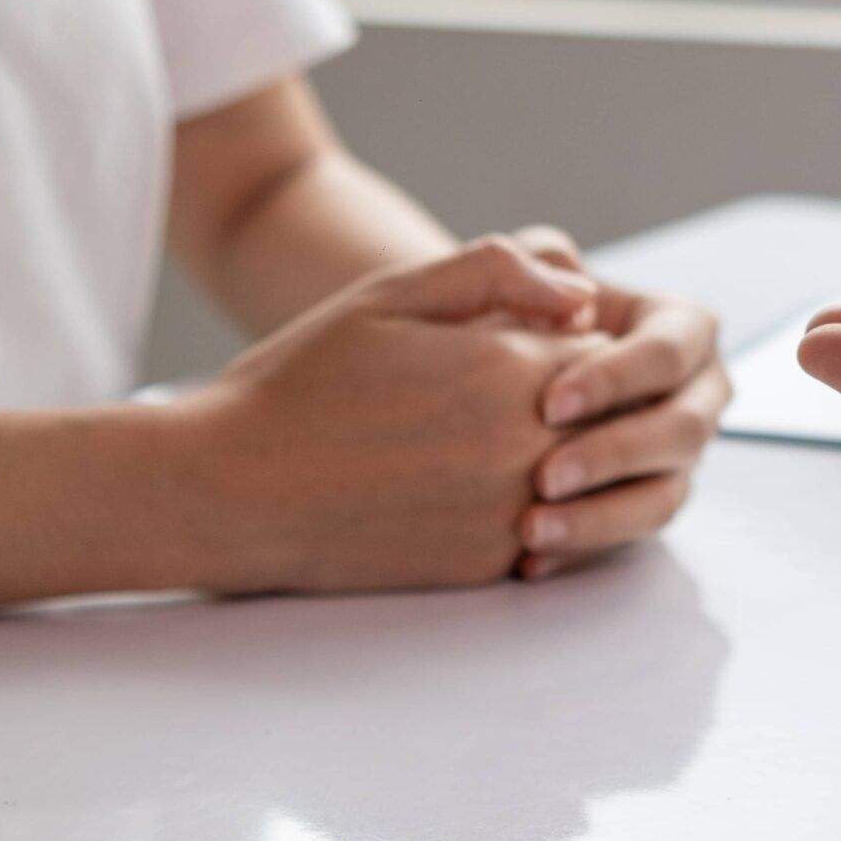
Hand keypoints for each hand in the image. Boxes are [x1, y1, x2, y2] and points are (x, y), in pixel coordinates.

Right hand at [173, 237, 611, 591]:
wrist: (232, 492)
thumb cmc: (303, 382)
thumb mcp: (391, 295)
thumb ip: (497, 273)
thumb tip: (584, 294)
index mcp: (507, 371)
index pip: (606, 352)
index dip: (570, 342)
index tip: (531, 340)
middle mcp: (523, 449)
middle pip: (607, 419)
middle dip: (574, 400)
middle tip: (502, 391)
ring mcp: (508, 516)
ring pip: (583, 478)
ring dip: (557, 456)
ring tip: (476, 438)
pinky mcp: (486, 566)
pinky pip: (544, 529)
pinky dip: (523, 506)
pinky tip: (456, 485)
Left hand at [505, 224, 731, 578]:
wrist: (489, 361)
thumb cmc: (509, 305)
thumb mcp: (517, 266)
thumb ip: (535, 261)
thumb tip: (575, 296)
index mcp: (685, 328)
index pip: (667, 353)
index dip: (615, 379)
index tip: (548, 404)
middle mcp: (699, 394)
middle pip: (684, 431)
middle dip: (614, 456)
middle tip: (543, 477)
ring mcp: (680, 457)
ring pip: (665, 498)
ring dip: (601, 519)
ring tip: (530, 532)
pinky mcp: (647, 504)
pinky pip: (627, 538)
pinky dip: (578, 551)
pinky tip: (527, 562)